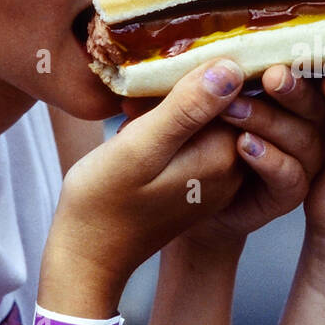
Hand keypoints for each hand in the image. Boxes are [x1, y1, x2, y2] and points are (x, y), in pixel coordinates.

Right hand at [42, 58, 248, 302]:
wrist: (88, 256)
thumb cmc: (103, 201)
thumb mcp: (139, 146)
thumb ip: (187, 108)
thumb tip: (232, 67)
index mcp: (224, 155)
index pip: (236, 90)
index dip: (199, 71)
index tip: (160, 79)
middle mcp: (232, 167)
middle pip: (226, 103)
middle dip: (187, 89)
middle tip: (140, 103)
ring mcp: (219, 179)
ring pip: (210, 118)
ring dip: (175, 107)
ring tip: (136, 117)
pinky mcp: (201, 184)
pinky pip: (198, 139)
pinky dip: (172, 128)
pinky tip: (140, 130)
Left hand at [171, 64, 324, 255]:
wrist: (177, 199)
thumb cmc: (183, 141)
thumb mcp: (187, 105)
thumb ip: (203, 79)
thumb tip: (215, 52)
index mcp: (282, 98)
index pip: (306, 75)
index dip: (312, 63)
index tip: (301, 49)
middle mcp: (296, 127)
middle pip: (314, 106)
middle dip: (295, 89)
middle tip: (272, 76)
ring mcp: (295, 163)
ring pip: (306, 140)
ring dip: (272, 121)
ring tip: (233, 110)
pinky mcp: (284, 195)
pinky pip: (292, 179)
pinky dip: (272, 161)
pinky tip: (245, 147)